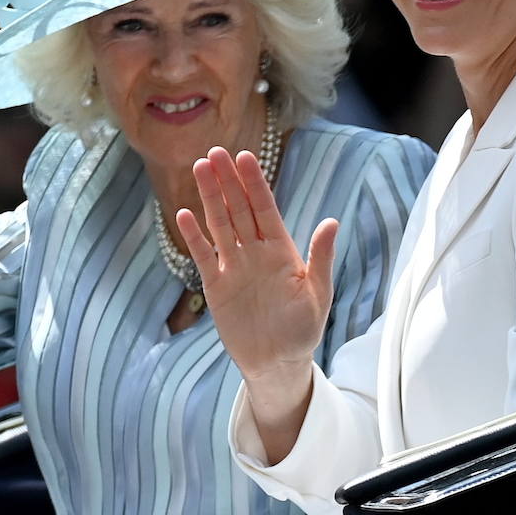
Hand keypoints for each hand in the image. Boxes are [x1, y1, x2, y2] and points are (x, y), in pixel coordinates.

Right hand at [176, 147, 338, 383]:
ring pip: (219, 224)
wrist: (277, 362)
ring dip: (209, 198)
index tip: (245, 157)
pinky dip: (193, 237)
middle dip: (227, 181)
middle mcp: (255, 251)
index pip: (265, 208)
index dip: (254, 183)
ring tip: (199, 168)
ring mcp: (234, 266)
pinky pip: (203, 256)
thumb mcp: (318, 295)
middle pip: (238, 209)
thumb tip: (331, 222)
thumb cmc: (302, 329)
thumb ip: (320, 258)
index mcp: (281, 249)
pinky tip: (183, 214)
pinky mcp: (216, 285)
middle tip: (215, 152)